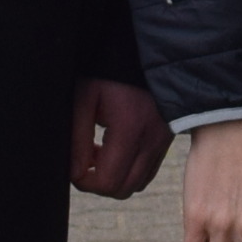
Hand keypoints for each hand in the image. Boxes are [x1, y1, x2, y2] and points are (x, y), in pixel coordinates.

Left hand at [70, 79, 168, 198]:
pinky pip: (148, 172)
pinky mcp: (167, 139)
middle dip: (98, 182)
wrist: (145, 52)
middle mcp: (152, 140)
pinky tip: (117, 148)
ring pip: (137, 184)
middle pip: (122, 190)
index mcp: (131, 129)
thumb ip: (77, 137)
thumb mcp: (85, 97)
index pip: (106, 182)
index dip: (83, 180)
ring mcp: (164, 141)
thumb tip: (74, 172)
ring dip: (115, 177)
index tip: (74, 163)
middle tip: (86, 158)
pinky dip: (130, 170)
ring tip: (101, 151)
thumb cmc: (110, 70)